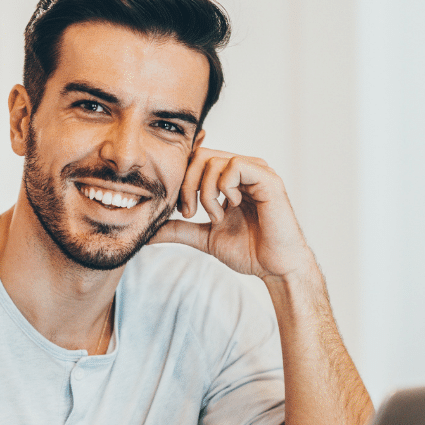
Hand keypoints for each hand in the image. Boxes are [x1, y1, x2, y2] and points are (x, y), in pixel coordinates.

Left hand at [152, 148, 312, 280]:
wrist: (275, 267)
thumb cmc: (249, 251)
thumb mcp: (205, 237)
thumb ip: (179, 229)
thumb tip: (149, 232)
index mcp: (229, 179)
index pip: (195, 161)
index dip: (181, 179)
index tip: (181, 209)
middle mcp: (243, 170)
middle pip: (199, 156)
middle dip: (186, 185)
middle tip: (189, 213)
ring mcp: (256, 171)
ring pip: (213, 160)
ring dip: (206, 193)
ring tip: (216, 217)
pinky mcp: (267, 177)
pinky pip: (234, 166)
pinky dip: (224, 188)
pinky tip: (233, 207)